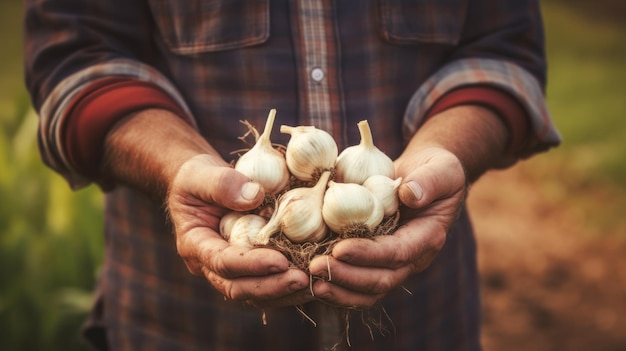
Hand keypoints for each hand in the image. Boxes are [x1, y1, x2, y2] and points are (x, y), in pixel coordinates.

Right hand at [168, 154, 313, 307]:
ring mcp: (228, 271)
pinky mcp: (248, 268)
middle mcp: (209, 265)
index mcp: (194, 244)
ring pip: (255, 293)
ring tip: (317, 283)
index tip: (281, 260)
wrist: (200, 184)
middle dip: (272, 286)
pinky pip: (268, 283)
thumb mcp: (202, 173)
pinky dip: (290, 285)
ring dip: (286, 292)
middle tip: (303, 279)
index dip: (251, 265)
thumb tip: (255, 196)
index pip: (222, 263)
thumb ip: (223, 184)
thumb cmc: (197, 176)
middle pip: (239, 288)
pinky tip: (316, 278)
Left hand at [308, 147, 466, 307]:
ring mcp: (393, 263)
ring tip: (310, 281)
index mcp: (428, 237)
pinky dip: (336, 284)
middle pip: (380, 280)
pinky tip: (311, 279)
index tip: (339, 249)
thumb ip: (429, 181)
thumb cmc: (436, 169)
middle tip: (315, 267)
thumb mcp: (442, 169)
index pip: (397, 253)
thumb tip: (408, 193)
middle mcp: (411, 257)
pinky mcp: (376, 260)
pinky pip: (357, 282)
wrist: (425, 176)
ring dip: (338, 289)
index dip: (368, 254)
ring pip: (367, 290)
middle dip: (347, 277)